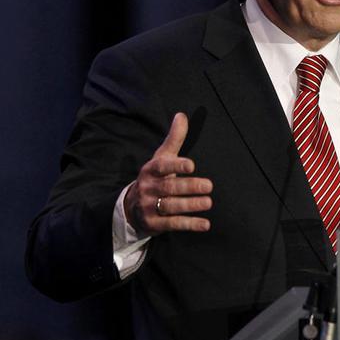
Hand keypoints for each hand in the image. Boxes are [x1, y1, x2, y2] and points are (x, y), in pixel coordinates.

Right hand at [124, 112, 212, 235]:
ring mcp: (149, 207)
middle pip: (169, 187)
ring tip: (208, 202)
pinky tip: (205, 224)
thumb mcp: (161, 157)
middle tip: (209, 186)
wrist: (131, 207)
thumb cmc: (155, 177)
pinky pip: (173, 224)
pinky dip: (190, 224)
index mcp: (150, 170)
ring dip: (191, 205)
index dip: (176, 165)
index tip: (192, 165)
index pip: (162, 166)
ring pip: (171, 206)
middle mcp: (148, 188)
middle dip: (189, 187)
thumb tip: (182, 115)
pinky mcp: (153, 224)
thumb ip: (174, 138)